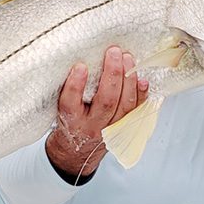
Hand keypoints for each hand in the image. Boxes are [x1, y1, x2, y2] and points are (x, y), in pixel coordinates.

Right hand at [45, 45, 147, 179]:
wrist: (77, 152)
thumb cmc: (70, 122)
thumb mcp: (60, 108)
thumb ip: (69, 89)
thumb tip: (81, 59)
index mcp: (71, 119)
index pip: (70, 102)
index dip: (76, 84)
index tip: (81, 66)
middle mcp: (92, 126)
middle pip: (105, 101)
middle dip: (112, 74)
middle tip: (113, 52)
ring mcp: (111, 128)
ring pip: (124, 105)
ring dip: (128, 79)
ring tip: (127, 58)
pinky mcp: (124, 128)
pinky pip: (136, 111)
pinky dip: (142, 95)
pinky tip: (142, 79)